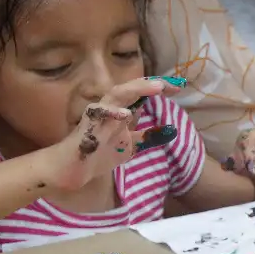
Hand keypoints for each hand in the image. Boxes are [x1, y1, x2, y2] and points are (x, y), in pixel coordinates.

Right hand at [43, 77, 174, 192]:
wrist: (75, 169)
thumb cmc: (100, 153)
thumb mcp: (131, 146)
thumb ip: (148, 137)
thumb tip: (172, 130)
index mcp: (122, 110)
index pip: (142, 94)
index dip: (160, 88)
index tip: (179, 86)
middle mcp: (111, 107)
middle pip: (132, 89)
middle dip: (152, 84)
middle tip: (173, 84)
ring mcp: (99, 114)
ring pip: (117, 94)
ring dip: (137, 89)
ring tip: (157, 87)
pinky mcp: (88, 124)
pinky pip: (99, 113)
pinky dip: (113, 112)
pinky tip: (126, 113)